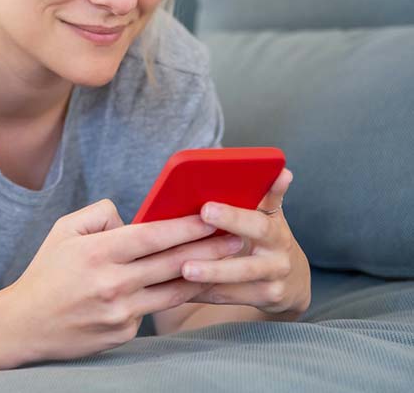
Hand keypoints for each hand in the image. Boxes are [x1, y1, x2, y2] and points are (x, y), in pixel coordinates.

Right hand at [1, 198, 244, 363]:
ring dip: (204, 275)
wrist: (25, 324)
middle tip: (239, 238)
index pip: (152, 235)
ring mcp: (120, 312)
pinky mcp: (123, 334)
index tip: (211, 216)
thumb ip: (100, 214)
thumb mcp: (64, 230)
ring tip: (230, 263)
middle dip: (209, 249)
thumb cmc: (46, 272)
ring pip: (173, 291)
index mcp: (97, 253)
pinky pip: (153, 310)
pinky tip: (190, 286)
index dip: (185, 225)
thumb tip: (134, 219)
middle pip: (172, 263)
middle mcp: (112, 283)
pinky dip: (170, 296)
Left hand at [180, 168, 311, 315]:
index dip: (233, 217)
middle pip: (246, 263)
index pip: (257, 223)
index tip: (205, 210)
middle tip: (185, 259)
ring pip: (235, 284)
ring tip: (183, 271)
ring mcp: (271, 284)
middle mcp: (278, 260)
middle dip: (216, 261)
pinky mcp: (261, 301)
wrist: (292, 280)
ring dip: (208, 277)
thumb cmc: (270, 238)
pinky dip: (203, 292)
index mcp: (276, 232)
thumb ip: (270, 194)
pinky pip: (228, 297)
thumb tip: (282, 170)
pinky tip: (179, 287)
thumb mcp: (272, 215)